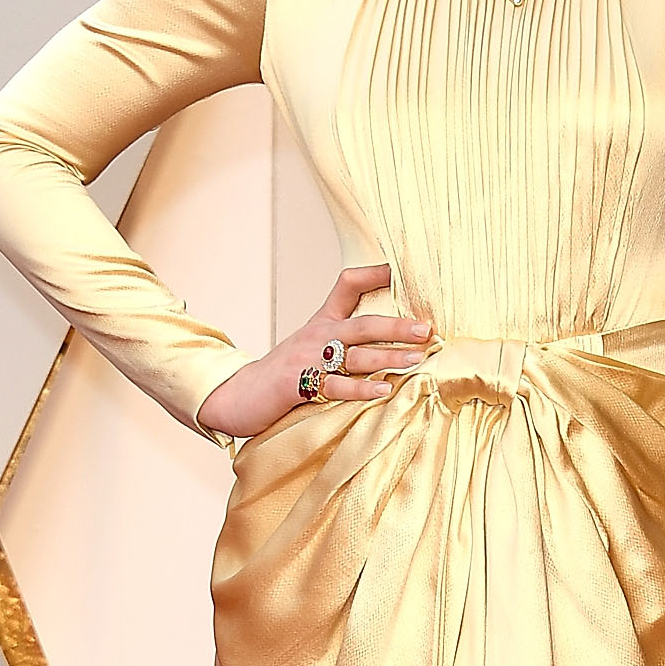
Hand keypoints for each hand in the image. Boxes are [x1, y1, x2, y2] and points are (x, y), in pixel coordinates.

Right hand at [196, 265, 434, 438]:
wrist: (239, 395)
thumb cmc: (283, 375)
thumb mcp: (312, 348)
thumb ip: (345, 342)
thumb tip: (387, 340)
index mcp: (322, 323)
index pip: (347, 286)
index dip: (373, 275)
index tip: (401, 270)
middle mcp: (317, 336)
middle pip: (362, 325)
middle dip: (396, 326)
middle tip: (425, 329)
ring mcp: (307, 359)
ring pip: (355, 356)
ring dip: (388, 357)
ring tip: (416, 359)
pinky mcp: (298, 384)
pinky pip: (336, 386)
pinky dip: (362, 388)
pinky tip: (385, 389)